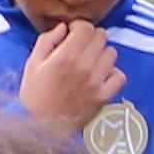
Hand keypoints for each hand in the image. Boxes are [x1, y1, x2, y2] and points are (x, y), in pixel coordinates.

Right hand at [19, 18, 124, 132]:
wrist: (42, 126)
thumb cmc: (34, 94)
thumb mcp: (33, 63)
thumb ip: (48, 40)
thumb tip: (64, 27)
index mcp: (65, 56)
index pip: (86, 27)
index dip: (79, 27)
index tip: (73, 34)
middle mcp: (84, 67)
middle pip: (101, 37)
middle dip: (91, 38)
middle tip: (82, 47)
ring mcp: (96, 82)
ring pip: (111, 53)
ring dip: (102, 54)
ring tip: (90, 62)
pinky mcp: (104, 97)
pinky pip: (120, 76)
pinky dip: (112, 73)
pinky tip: (100, 76)